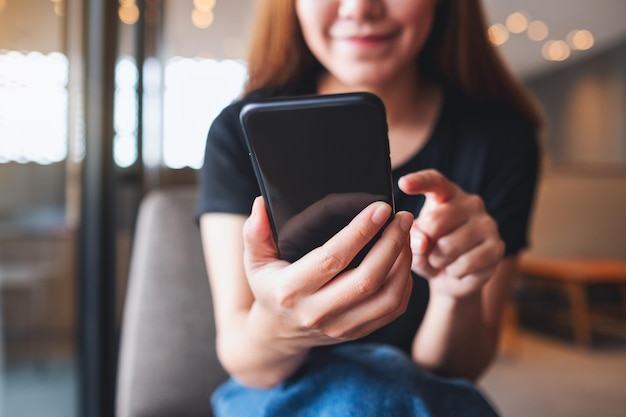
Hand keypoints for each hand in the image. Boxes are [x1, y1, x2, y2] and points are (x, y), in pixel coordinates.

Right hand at [242, 197, 413, 351]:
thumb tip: (260, 205)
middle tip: (402, 218)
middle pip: (367, 279)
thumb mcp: (254, 261)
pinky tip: (403, 259)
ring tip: (406, 235)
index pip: (333, 258)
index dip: (360, 231)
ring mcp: (340, 327)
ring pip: (387, 297)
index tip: (379, 208)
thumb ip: (255, 233)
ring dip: (403, 264)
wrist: (278, 332)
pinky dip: (405, 283)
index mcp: (292, 290)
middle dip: (391, 244)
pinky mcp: (358, 332)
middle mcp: (317, 312)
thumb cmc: (270, 287)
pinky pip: (393, 310)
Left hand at [398, 169, 504, 298]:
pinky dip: (453, 272)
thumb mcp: (414, 242)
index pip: (435, 181)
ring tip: (440, 261)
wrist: (454, 277)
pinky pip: (465, 263)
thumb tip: (423, 243)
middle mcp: (471, 203)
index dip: (419, 182)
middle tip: (426, 251)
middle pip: (436, 221)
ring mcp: (488, 224)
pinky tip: (456, 270)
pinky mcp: (497, 248)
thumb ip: (413, 238)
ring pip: (449, 246)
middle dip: (424, 243)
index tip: (403, 184)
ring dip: (437, 261)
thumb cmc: (430, 251)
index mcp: (447, 194)